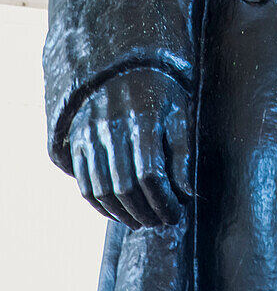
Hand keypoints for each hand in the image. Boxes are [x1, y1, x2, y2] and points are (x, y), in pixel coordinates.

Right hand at [69, 68, 190, 229]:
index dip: (165, 201)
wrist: (123, 67)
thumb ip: (182, 154)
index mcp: (142, 117)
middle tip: (161, 223)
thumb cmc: (160, 92)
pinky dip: (101, 207)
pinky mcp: (77, 141)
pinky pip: (85, 184)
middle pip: (126, 186)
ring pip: (102, 190)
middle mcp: (112, 126)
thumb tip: (185, 196)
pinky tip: (119, 214)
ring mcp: (90, 134)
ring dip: (123, 215)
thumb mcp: (179, 114)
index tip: (177, 214)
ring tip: (143, 222)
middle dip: (146, 212)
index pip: (151, 174)